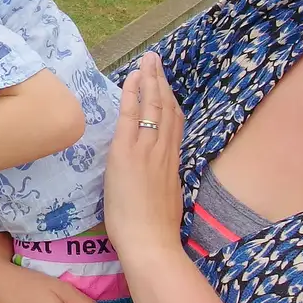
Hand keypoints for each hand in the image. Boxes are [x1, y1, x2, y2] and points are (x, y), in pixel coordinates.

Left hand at [104, 51, 186, 263]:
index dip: (170, 102)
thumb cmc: (155, 231)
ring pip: (152, 107)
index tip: (166, 85)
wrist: (151, 242)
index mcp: (172, 164)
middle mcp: (163, 152)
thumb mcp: (166, 200)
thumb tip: (159, 178)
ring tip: (147, 60)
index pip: (174, 125)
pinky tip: (131, 79)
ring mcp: (146, 150)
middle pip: (166, 109)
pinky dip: (131, 95)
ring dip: (149, 80)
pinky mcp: (127, 153)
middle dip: (161, 82)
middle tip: (156, 60)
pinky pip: (130, 117)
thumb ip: (164, 182)